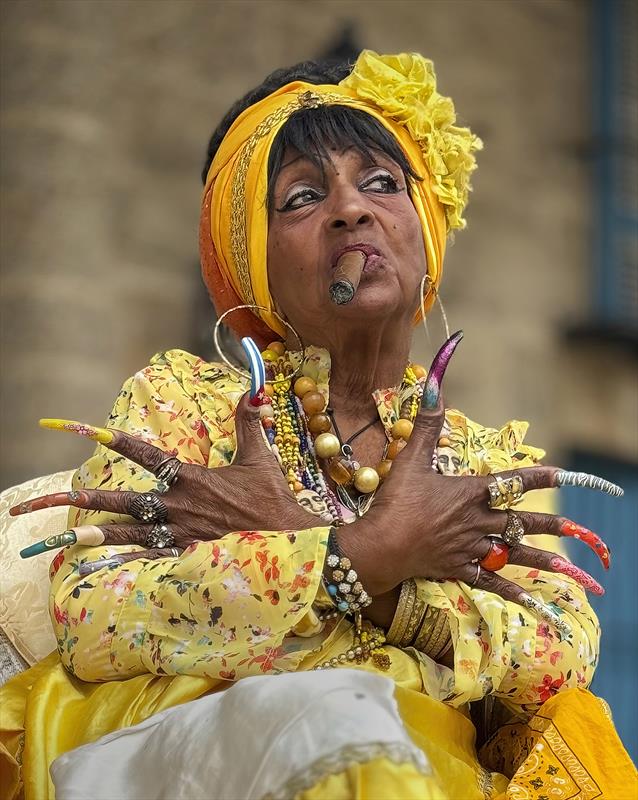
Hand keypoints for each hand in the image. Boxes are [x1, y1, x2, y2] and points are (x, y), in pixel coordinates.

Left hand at [11, 394, 317, 562]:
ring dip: (94, 536)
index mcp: (190, 479)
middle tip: (48, 498)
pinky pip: (147, 562)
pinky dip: (124, 566)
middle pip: (121, 501)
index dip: (111, 440)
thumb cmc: (272, 500)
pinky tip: (100, 571)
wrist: (289, 544)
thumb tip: (250, 388)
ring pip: (127, 534)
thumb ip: (248, 422)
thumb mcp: (260, 457)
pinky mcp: (185, 558)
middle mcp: (176, 507)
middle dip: (82, 497)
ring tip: (62, 539)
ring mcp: (177, 536)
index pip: (144, 454)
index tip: (79, 430)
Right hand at [338, 332, 619, 634]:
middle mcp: (478, 521)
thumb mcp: (411, 460)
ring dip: (544, 560)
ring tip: (572, 569)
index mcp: (470, 494)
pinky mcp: (460, 569)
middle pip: (521, 522)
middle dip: (552, 525)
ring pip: (514, 554)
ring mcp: (471, 548)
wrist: (382, 545)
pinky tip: (534, 602)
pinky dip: (514, 592)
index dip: (539, 477)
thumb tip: (434, 389)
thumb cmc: (396, 502)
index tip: (565, 474)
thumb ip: (427, 426)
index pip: (512, 482)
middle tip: (578, 528)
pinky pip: (492, 582)